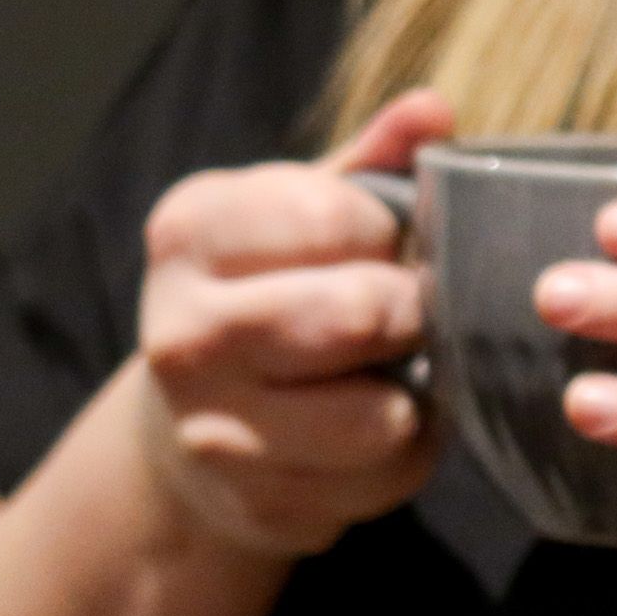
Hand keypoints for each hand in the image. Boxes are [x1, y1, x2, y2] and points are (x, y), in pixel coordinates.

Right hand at [131, 91, 449, 558]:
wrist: (188, 427)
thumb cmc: (266, 291)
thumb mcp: (300, 212)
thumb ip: (373, 162)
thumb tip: (434, 111)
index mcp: (189, 232)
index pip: (336, 217)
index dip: (388, 232)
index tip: (382, 246)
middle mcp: (182, 333)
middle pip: (359, 315)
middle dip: (410, 310)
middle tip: (406, 313)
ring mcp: (215, 430)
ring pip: (380, 413)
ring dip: (412, 391)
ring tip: (391, 371)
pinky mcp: (261, 504)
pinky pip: (387, 477)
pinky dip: (406, 451)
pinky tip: (374, 429)